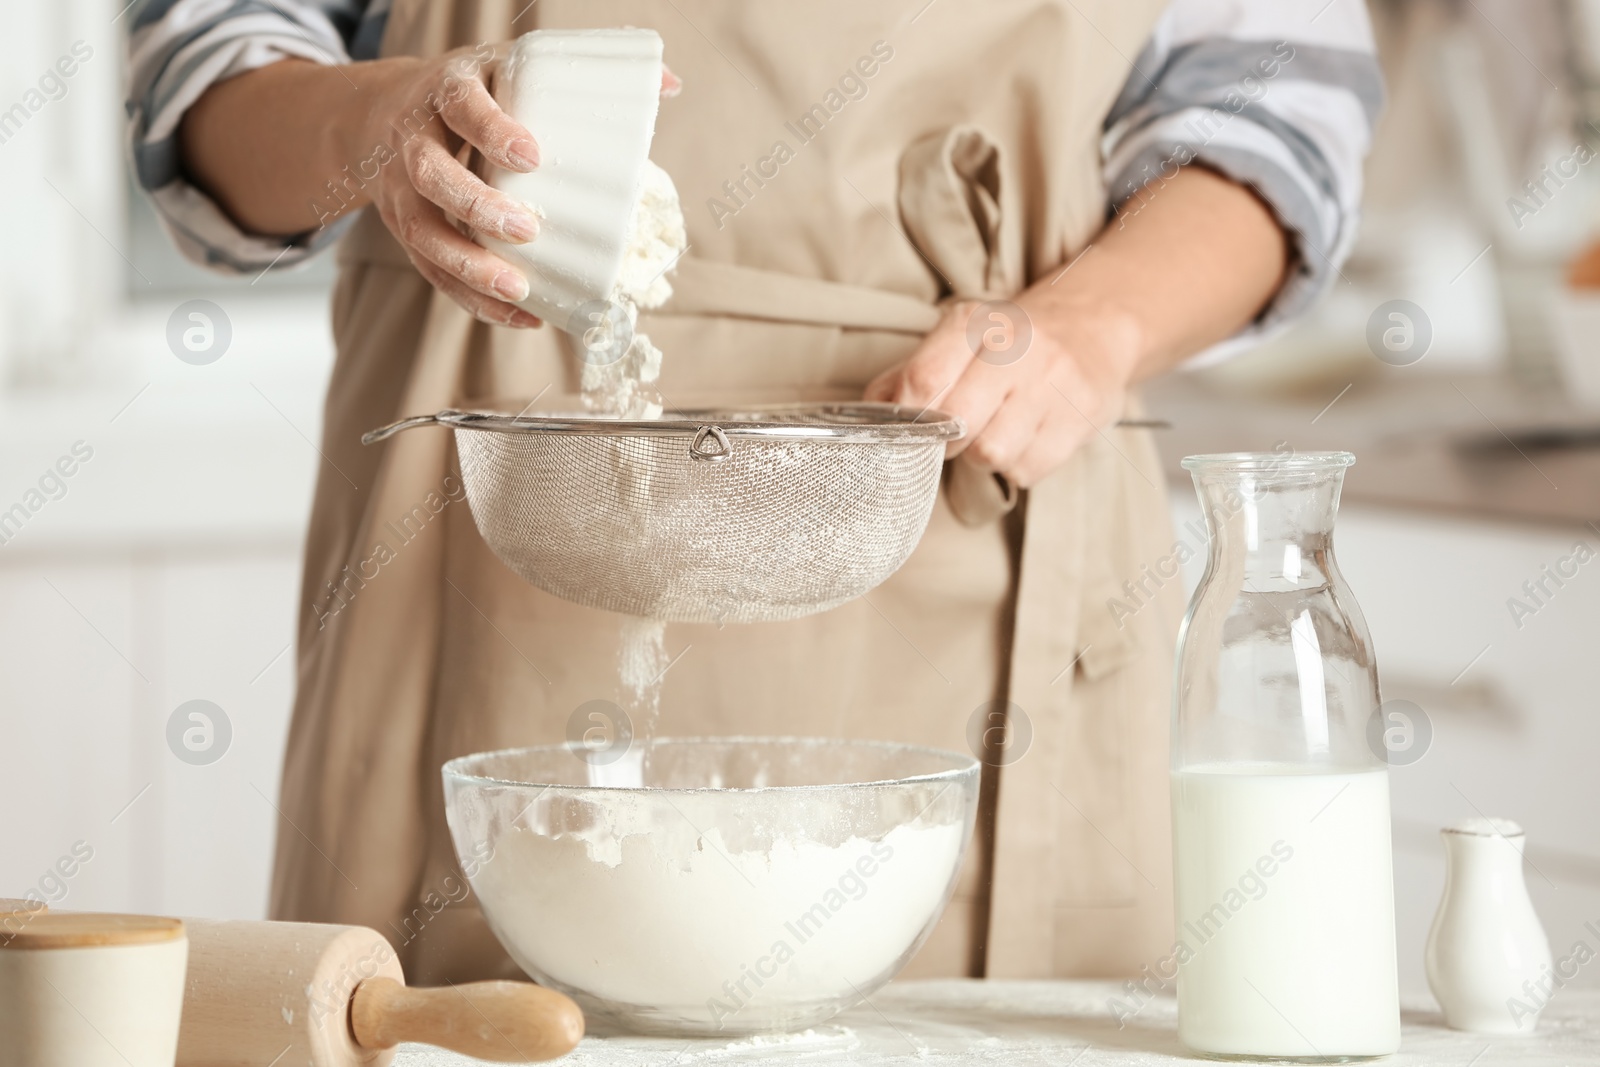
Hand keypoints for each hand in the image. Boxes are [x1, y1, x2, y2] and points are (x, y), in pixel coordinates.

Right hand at [345, 49, 678, 328]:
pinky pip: (431, 270)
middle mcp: (413, 140)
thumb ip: (582, 77)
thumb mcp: (510, 68)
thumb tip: (670, 86)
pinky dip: (472, 297)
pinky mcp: (404, 230)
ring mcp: (401, 190)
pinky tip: (519, 314)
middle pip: (433, 175)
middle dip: (477, 206)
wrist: (382, 114)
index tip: (531, 156)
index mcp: (446, 91)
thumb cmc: (472, 95)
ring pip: (423, 233)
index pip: (462, 106)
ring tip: (518, 288)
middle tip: (527, 229)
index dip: (492, 130)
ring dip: (469, 266)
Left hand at [865, 295, 1143, 487]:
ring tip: (995, 431)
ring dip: (983, 456)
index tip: (913, 426)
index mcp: (976, 323)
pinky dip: (1018, 466)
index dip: (910, 416)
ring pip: (992, 453)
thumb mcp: (958, 340)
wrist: (1094, 326)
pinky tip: (1025, 438)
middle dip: (947, 440)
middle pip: (957, 423)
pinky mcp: (1084, 415)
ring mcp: (1055, 382)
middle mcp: (1018, 347)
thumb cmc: (1011, 343)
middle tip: (956, 434)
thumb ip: (908, 374)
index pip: (924, 379)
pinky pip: (1027, 470)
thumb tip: (871, 414)